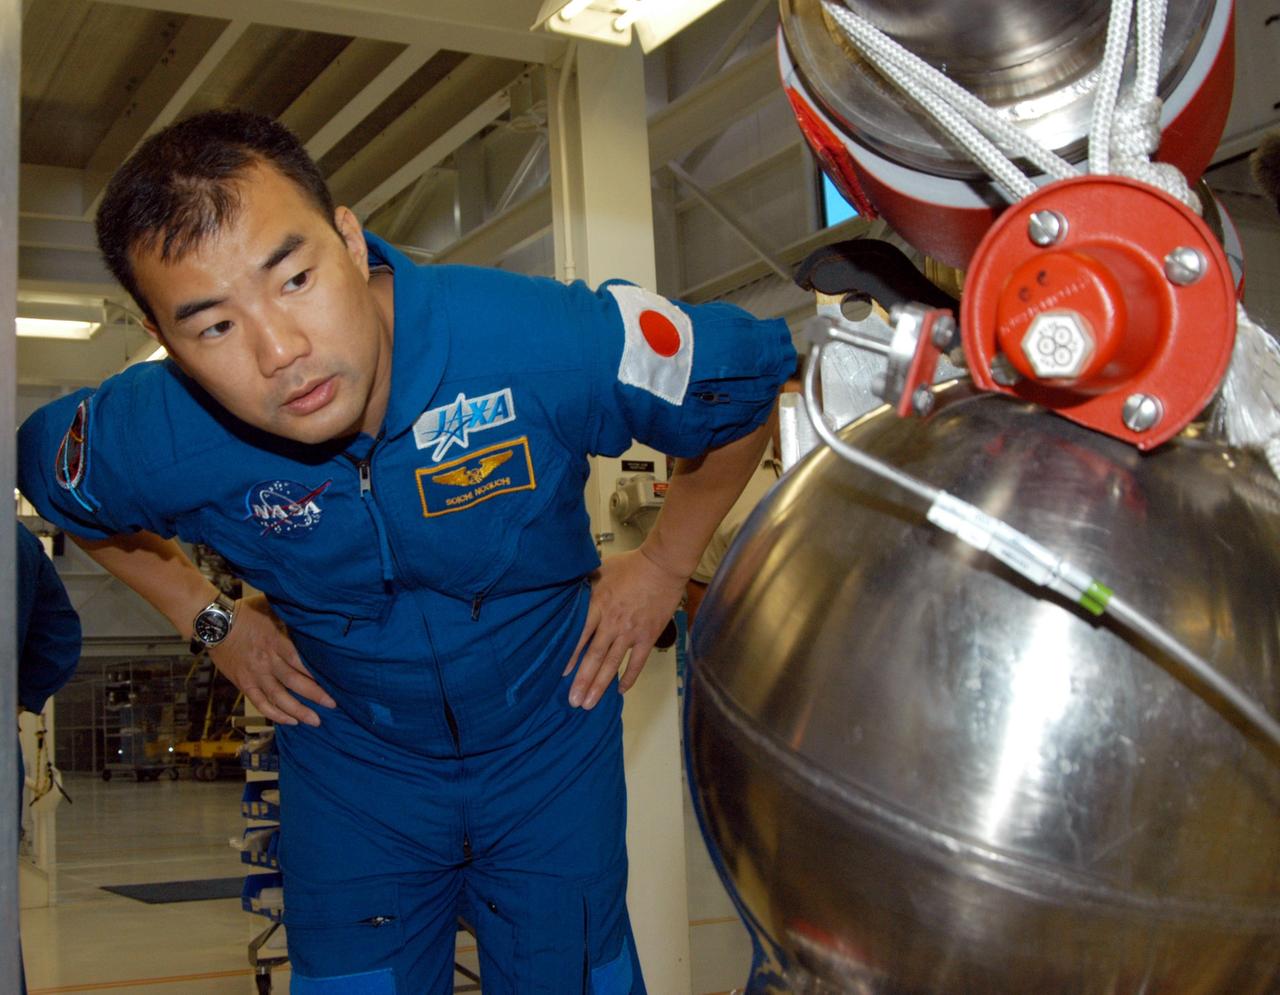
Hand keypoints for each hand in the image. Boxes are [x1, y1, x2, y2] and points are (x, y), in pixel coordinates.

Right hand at [209, 595, 335, 726]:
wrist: (213, 623)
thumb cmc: (242, 612)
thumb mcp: (269, 608)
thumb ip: (287, 617)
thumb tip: (308, 614)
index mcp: (275, 641)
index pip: (301, 661)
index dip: (317, 673)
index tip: (334, 681)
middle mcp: (267, 661)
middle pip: (294, 681)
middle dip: (315, 695)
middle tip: (332, 704)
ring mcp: (254, 675)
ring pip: (279, 697)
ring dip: (298, 710)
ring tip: (314, 720)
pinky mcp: (243, 683)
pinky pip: (260, 703)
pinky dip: (275, 714)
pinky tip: (290, 721)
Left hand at [564, 547, 685, 709]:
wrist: (662, 566)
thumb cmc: (631, 564)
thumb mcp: (601, 570)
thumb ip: (587, 585)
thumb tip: (572, 591)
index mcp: (598, 605)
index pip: (580, 637)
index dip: (570, 657)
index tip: (562, 675)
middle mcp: (612, 623)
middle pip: (594, 656)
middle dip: (582, 680)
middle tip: (573, 701)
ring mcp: (631, 632)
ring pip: (612, 664)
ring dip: (600, 685)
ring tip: (589, 703)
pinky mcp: (648, 636)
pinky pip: (636, 662)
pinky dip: (629, 677)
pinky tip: (620, 690)